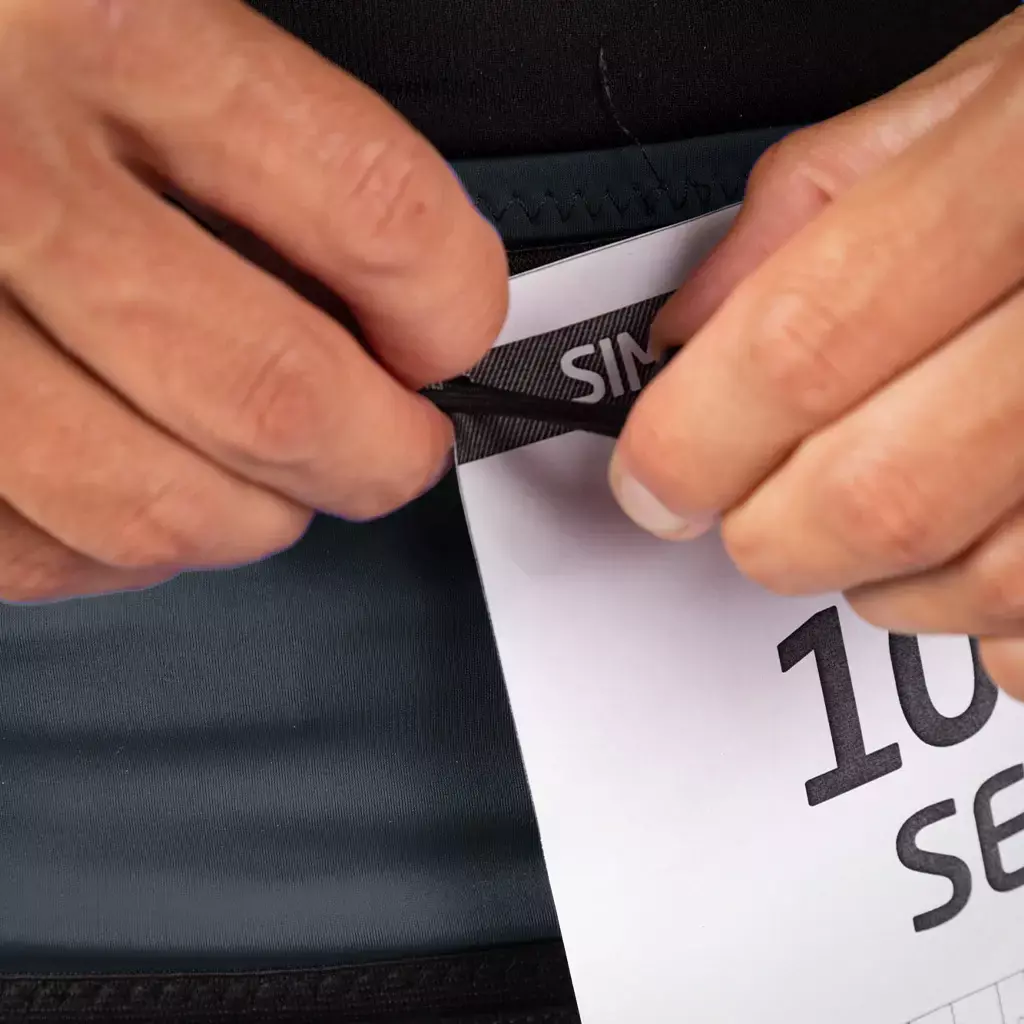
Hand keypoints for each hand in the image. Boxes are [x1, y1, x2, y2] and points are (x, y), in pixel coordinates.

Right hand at [0, 0, 505, 601]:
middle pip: (271, 398)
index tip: (449, 334)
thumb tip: (396, 286)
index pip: (374, 210)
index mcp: (98, 21)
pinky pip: (35, 554)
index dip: (451, 306)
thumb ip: (252, 126)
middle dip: (374, 455)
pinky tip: (130, 484)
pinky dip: (120, 548)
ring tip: (265, 474)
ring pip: (152, 511)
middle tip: (391, 445)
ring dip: (253, 515)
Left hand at [611, 11, 1023, 695]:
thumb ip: (804, 212)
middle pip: (877, 498)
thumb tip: (687, 334)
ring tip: (878, 504)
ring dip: (880, 578)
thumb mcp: (971, 99)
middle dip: (770, 529)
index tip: (652, 482)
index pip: (807, 345)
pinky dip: (994, 621)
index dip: (695, 440)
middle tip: (751, 497)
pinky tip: (983, 539)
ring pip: (978, 587)